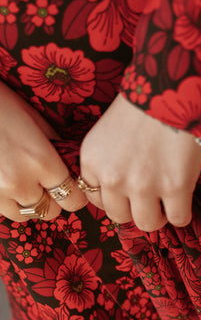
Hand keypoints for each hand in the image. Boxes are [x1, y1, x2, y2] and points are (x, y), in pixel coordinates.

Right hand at [0, 82, 86, 221]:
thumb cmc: (2, 104)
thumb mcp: (36, 122)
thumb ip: (57, 150)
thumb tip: (72, 170)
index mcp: (41, 161)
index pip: (73, 199)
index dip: (75, 195)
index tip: (72, 189)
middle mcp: (21, 182)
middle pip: (51, 212)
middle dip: (52, 200)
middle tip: (45, 183)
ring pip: (26, 215)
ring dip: (29, 203)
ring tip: (22, 181)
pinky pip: (4, 211)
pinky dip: (8, 202)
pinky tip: (5, 181)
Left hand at [79, 94, 200, 231]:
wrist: (175, 85)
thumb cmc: (144, 102)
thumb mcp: (108, 131)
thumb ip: (107, 161)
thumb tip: (121, 191)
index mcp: (92, 160)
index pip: (96, 199)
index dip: (116, 198)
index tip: (128, 192)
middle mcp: (113, 177)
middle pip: (119, 216)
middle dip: (135, 209)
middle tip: (150, 198)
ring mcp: (144, 185)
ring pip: (148, 223)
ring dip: (158, 216)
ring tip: (167, 202)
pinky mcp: (175, 188)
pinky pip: (178, 219)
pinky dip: (182, 213)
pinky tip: (184, 198)